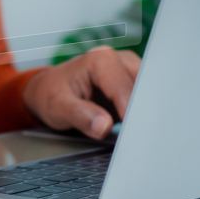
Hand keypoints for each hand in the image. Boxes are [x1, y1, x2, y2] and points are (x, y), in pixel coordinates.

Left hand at [21, 45, 140, 139]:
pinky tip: (142, 129)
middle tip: (141, 138)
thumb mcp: (57, 107)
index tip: (133, 136)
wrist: (48, 90)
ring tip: (141, 134)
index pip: (125, 89)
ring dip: (148, 113)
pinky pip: (147, 97)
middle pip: (144, 87)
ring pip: (151, 92)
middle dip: (144, 112)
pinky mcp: (132, 82)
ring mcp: (128, 70)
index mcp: (100, 60)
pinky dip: (146, 113)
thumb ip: (79, 115)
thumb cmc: (51, 94)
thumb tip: (104, 126)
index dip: (130, 113)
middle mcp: (118, 60)